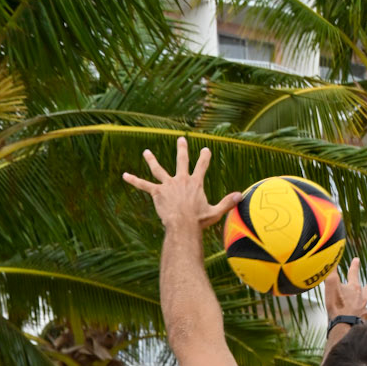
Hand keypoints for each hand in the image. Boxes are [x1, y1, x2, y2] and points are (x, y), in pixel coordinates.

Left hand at [122, 138, 240, 230]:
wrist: (183, 225)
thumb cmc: (199, 221)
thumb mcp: (216, 212)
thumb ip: (228, 202)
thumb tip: (242, 195)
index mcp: (196, 183)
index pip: (202, 166)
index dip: (204, 157)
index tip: (205, 149)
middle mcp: (182, 179)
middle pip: (182, 160)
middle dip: (182, 149)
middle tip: (180, 139)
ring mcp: (168, 185)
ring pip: (158, 169)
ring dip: (152, 160)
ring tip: (146, 152)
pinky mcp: (157, 192)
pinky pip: (143, 185)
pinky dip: (134, 180)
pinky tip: (124, 175)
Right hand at [323, 257, 366, 325]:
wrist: (343, 322)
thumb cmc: (336, 304)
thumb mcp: (330, 285)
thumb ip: (330, 273)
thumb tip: (331, 259)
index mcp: (353, 287)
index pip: (353, 273)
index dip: (354, 266)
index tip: (357, 260)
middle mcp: (360, 296)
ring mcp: (362, 308)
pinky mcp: (362, 318)